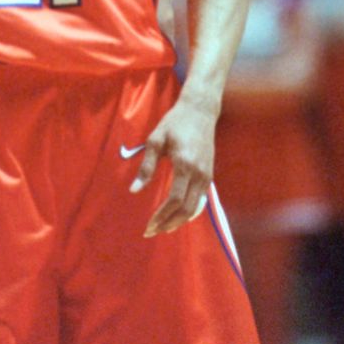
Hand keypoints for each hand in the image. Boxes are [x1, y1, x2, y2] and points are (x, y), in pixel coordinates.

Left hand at [129, 94, 215, 236]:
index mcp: (185, 165)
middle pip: (186, 210)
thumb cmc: (174, 123)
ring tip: (163, 228)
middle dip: (169, 223)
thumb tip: (134, 190)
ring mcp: (207, 175)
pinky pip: (200, 201)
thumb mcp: (155, 140)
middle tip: (152, 232)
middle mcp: (199, 174)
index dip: (161, 216)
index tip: (148, 225)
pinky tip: (178, 216)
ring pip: (195, 208)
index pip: (174, 200)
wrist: (200, 111)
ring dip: (179, 221)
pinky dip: (189, 212)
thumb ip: (146, 166)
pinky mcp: (210, 175)